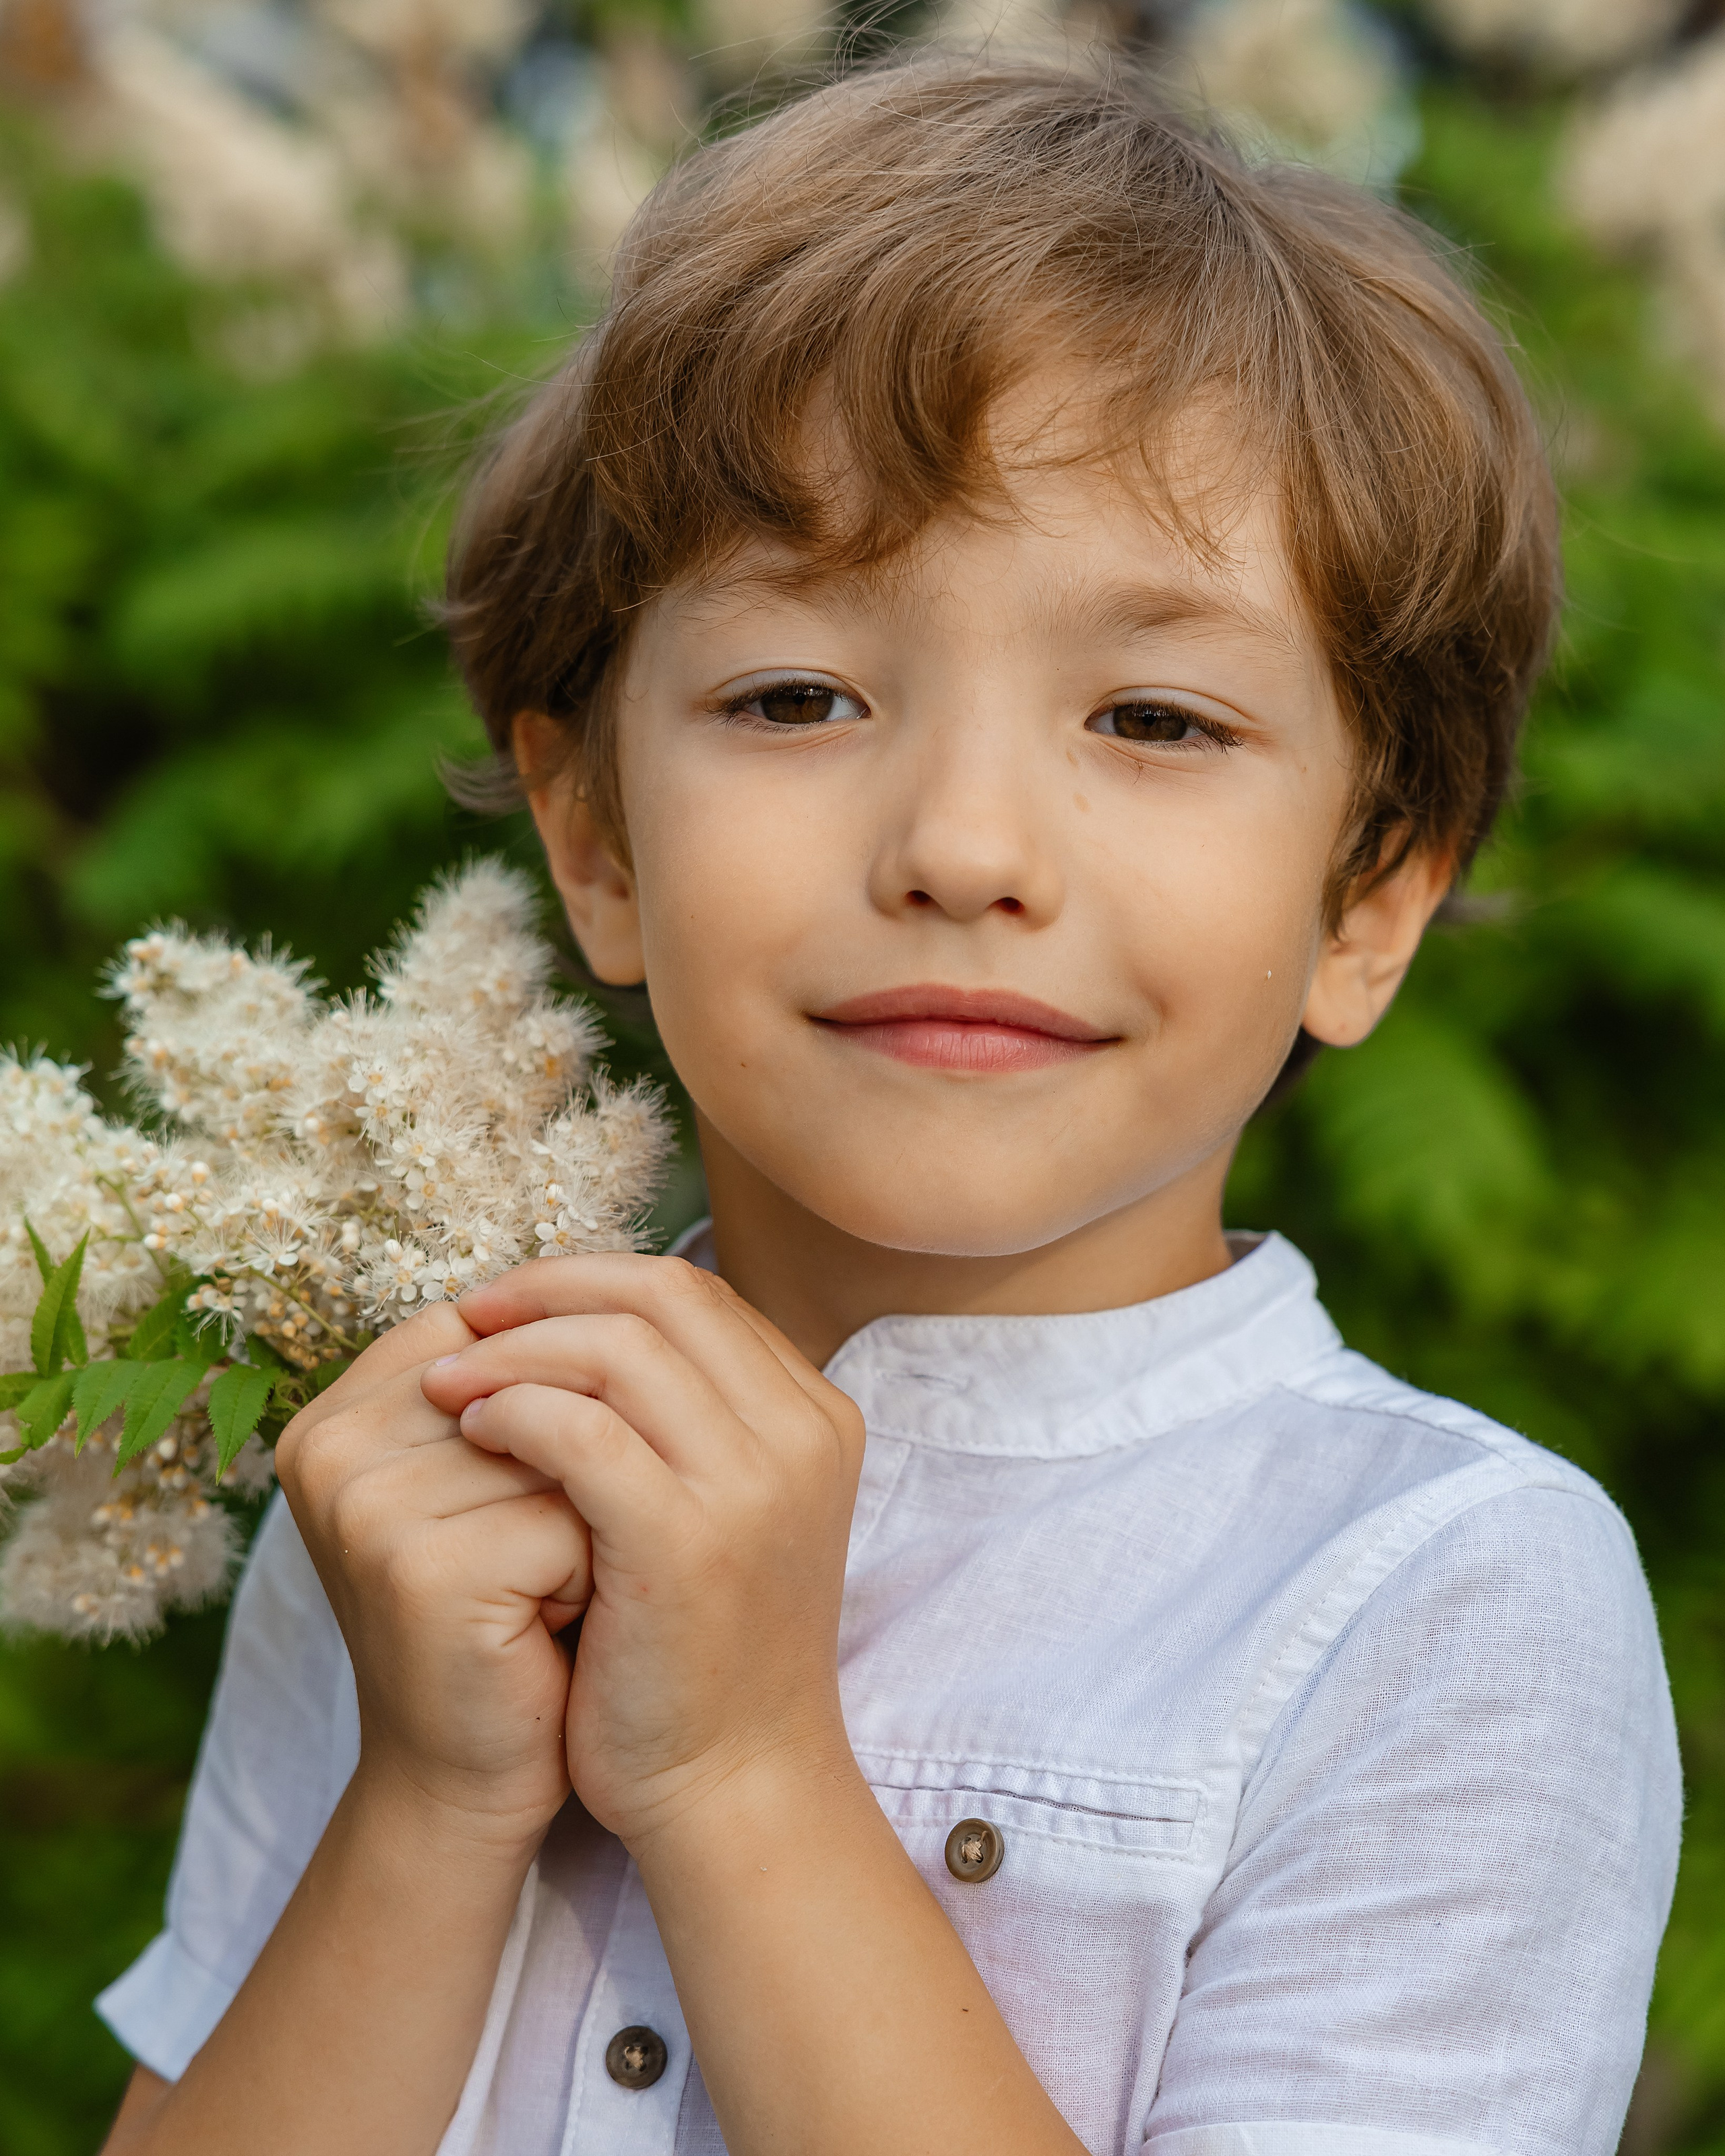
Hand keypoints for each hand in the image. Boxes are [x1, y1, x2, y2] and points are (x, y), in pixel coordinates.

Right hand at [274, 1305, 592, 1846]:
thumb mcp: (494, 1484)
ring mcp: (365, 1502)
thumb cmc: (507, 1617)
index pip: (494, 1328)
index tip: (540, 1486)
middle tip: (548, 1553)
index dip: (561, 1398)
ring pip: (564, 1441)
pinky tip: (558, 1625)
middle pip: (534, 1378)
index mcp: (339, 1407)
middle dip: (582, 1460)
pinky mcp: (418, 1567)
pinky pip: (568, 1517)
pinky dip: (595, 1571)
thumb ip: (516, 1383)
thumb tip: (623, 1282)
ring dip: (598, 1512)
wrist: (473, 1779)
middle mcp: (328, 1442)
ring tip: (555, 1585)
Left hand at [419, 1255, 865, 1852]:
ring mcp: (751, 1483)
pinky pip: (582, 1431)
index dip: (592, 1281)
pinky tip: (473, 1433)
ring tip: (449, 1383)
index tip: (513, 1305)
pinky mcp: (686, 1539)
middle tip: (469, 1318)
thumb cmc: (707, 1650)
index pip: (695, 1294)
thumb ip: (690, 1423)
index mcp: (813, 1416)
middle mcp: (799, 1433)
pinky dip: (515, 1411)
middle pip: (661, 1295)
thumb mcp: (727, 1511)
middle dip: (549, 1291)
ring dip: (517, 1350)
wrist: (736, 1786)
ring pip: (619, 1346)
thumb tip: (585, 1331)